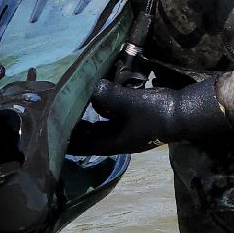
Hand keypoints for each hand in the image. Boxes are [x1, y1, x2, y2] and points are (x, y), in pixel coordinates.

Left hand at [68, 78, 230, 155]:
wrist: (183, 113)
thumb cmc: (155, 113)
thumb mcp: (128, 103)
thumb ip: (107, 95)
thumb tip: (90, 86)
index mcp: (112, 143)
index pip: (82, 145)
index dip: (65, 141)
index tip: (49, 133)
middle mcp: (117, 140)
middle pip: (89, 137)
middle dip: (74, 128)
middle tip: (57, 114)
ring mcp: (126, 131)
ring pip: (100, 126)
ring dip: (88, 117)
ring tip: (73, 103)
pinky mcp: (134, 121)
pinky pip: (111, 117)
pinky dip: (102, 109)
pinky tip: (99, 95)